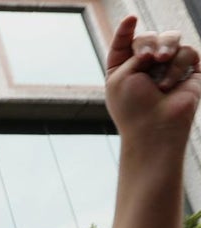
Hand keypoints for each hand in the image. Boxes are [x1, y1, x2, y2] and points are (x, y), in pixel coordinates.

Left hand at [106, 17, 200, 146]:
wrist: (154, 127)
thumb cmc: (132, 106)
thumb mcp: (121, 75)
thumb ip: (137, 51)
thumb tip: (162, 47)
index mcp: (123, 68)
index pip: (125, 42)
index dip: (126, 29)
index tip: (131, 18)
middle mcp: (146, 66)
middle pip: (149, 36)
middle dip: (148, 42)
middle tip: (147, 58)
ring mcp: (168, 67)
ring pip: (172, 38)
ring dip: (166, 48)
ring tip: (161, 62)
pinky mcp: (189, 71)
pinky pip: (188, 52)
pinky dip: (177, 66)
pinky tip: (169, 85)